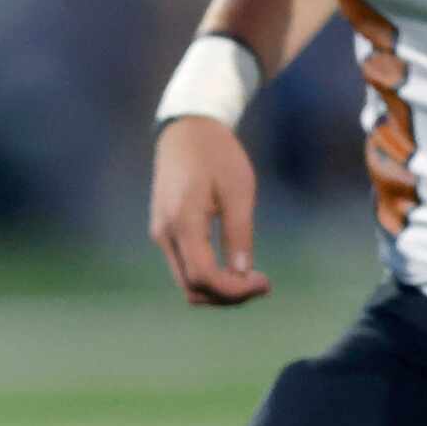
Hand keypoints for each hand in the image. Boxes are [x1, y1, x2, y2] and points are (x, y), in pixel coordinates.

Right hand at [149, 117, 271, 306]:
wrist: (186, 129)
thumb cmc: (217, 153)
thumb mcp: (238, 189)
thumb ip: (239, 234)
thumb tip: (243, 275)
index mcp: (183, 221)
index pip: (204, 276)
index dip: (235, 290)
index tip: (264, 283)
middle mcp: (165, 233)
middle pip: (193, 288)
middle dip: (228, 295)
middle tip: (262, 284)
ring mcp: (161, 234)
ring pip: (187, 283)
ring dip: (219, 289)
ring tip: (250, 278)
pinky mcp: (165, 232)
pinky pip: (185, 268)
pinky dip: (209, 277)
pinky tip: (233, 267)